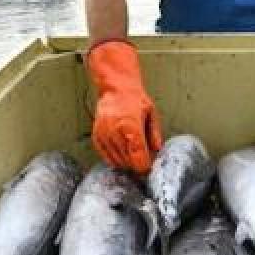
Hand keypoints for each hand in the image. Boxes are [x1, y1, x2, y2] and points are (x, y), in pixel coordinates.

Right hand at [87, 40, 162, 175]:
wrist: (115, 89)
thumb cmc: (135, 100)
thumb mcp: (152, 114)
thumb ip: (155, 135)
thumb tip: (157, 152)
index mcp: (131, 127)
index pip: (138, 159)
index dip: (145, 166)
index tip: (149, 165)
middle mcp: (115, 133)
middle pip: (128, 163)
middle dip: (137, 163)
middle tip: (143, 156)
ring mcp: (104, 136)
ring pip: (117, 162)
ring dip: (126, 161)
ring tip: (132, 150)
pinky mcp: (97, 138)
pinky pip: (106, 158)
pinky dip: (115, 158)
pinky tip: (122, 149)